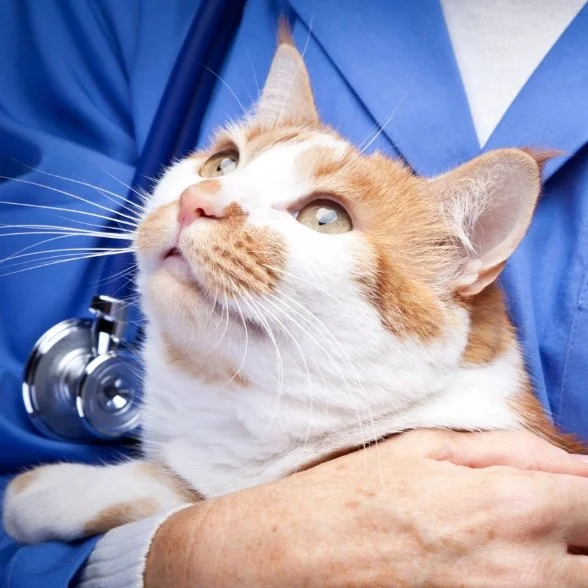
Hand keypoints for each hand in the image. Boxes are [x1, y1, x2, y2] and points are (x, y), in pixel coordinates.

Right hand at [145, 430, 587, 586]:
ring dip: (565, 559)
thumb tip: (568, 461)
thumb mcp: (427, 447)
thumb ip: (509, 449)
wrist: (297, 555)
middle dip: (583, 530)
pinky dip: (535, 578)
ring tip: (527, 539)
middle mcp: (520, 568)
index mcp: (507, 505)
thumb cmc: (356, 493)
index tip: (573, 487)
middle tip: (554, 517)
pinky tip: (498, 562)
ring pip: (575, 585)